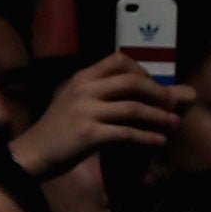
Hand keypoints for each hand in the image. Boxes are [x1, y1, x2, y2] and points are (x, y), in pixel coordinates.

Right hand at [9, 52, 191, 179]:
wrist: (35, 151)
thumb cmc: (62, 127)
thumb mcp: (79, 101)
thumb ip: (107, 93)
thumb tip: (142, 90)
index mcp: (82, 77)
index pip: (118, 60)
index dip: (142, 71)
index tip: (154, 86)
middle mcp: (84, 89)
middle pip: (131, 82)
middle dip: (159, 92)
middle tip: (174, 104)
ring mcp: (86, 111)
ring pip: (132, 108)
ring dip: (159, 117)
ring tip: (175, 124)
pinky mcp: (89, 134)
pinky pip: (126, 133)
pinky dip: (147, 137)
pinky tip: (160, 142)